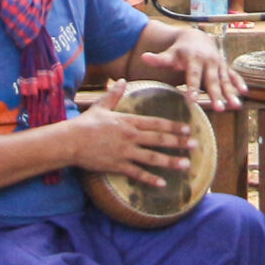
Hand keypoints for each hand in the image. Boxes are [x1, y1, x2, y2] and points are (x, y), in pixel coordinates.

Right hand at [71, 86, 196, 187]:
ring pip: (153, 158)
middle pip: (159, 140)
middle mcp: (130, 136)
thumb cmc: (85, 124)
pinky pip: (138, 173)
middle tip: (194, 145)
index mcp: (128, 121)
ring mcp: (125, 152)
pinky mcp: (118, 166)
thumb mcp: (101, 106)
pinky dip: (151, 179)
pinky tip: (163, 183)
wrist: (70, 141)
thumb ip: (114, 95)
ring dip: (171, 161)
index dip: (174, 126)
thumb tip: (122, 81)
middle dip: (179, 142)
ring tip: (185, 164)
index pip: (156, 123)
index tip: (187, 128)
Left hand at [145, 30, 245, 111]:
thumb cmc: (180, 50)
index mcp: (193, 59)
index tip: (192, 99)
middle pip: (212, 81)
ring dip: (231, 93)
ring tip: (235, 106)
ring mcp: (218, 64)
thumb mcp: (170, 54)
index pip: (193, 75)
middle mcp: (208, 62)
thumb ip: (159, 59)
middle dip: (216, 95)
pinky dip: (239, 83)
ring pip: (225, 80)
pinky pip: (233, 75)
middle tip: (219, 109)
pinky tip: (244, 93)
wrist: (197, 37)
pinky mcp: (225, 67)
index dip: (192, 87)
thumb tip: (144, 57)